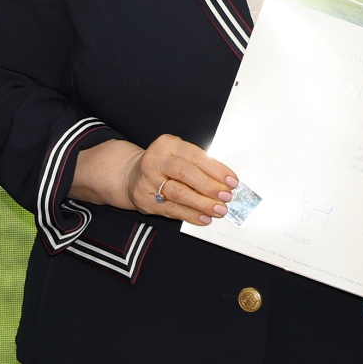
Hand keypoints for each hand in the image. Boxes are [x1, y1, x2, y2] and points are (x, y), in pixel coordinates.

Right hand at [73, 135, 235, 224]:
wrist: (130, 175)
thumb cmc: (163, 164)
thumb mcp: (178, 154)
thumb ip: (198, 164)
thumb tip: (225, 181)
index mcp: (167, 144)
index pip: (196, 156)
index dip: (216, 169)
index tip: (232, 181)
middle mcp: (156, 160)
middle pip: (186, 173)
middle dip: (210, 186)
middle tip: (227, 196)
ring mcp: (149, 181)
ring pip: (179, 193)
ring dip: (202, 203)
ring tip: (219, 209)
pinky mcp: (147, 200)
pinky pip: (172, 209)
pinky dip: (191, 215)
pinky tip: (204, 218)